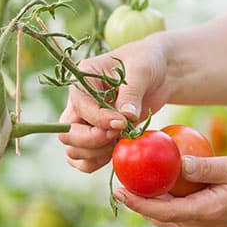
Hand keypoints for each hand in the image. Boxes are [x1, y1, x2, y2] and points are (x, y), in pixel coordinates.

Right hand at [58, 35, 171, 172]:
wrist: (158, 73)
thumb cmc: (147, 62)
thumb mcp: (141, 70)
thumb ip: (131, 93)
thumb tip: (125, 117)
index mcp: (82, 81)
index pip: (79, 108)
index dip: (99, 120)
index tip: (122, 123)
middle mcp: (78, 103)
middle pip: (67, 133)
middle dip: (92, 141)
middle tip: (118, 135)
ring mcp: (85, 122)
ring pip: (72, 150)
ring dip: (94, 154)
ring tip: (119, 143)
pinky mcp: (96, 137)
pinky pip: (82, 160)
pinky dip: (95, 163)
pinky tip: (115, 154)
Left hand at [113, 155, 226, 226]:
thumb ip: (206, 167)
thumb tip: (178, 161)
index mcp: (202, 214)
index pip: (160, 210)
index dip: (136, 201)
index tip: (118, 189)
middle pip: (154, 216)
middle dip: (134, 200)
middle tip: (119, 178)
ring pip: (160, 218)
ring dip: (145, 202)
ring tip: (130, 181)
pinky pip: (170, 218)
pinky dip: (159, 204)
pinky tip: (151, 187)